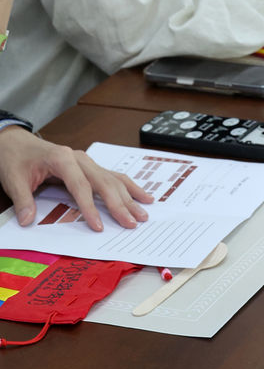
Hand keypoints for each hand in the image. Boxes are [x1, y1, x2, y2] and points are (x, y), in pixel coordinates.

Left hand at [0, 126, 152, 230]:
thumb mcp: (14, 179)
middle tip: (132, 223)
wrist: (16, 142)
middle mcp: (79, 158)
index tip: (98, 226)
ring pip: (113, 179)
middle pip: (104, 182)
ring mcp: (86, 162)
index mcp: (62, 158)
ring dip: (129, 197)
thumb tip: (27, 220)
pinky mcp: (89, 167)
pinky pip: (112, 176)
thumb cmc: (16, 158)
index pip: (80, 185)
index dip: (90, 207)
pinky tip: (142, 195)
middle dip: (119, 204)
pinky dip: (128, 187)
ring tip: (143, 213)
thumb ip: (23, 200)